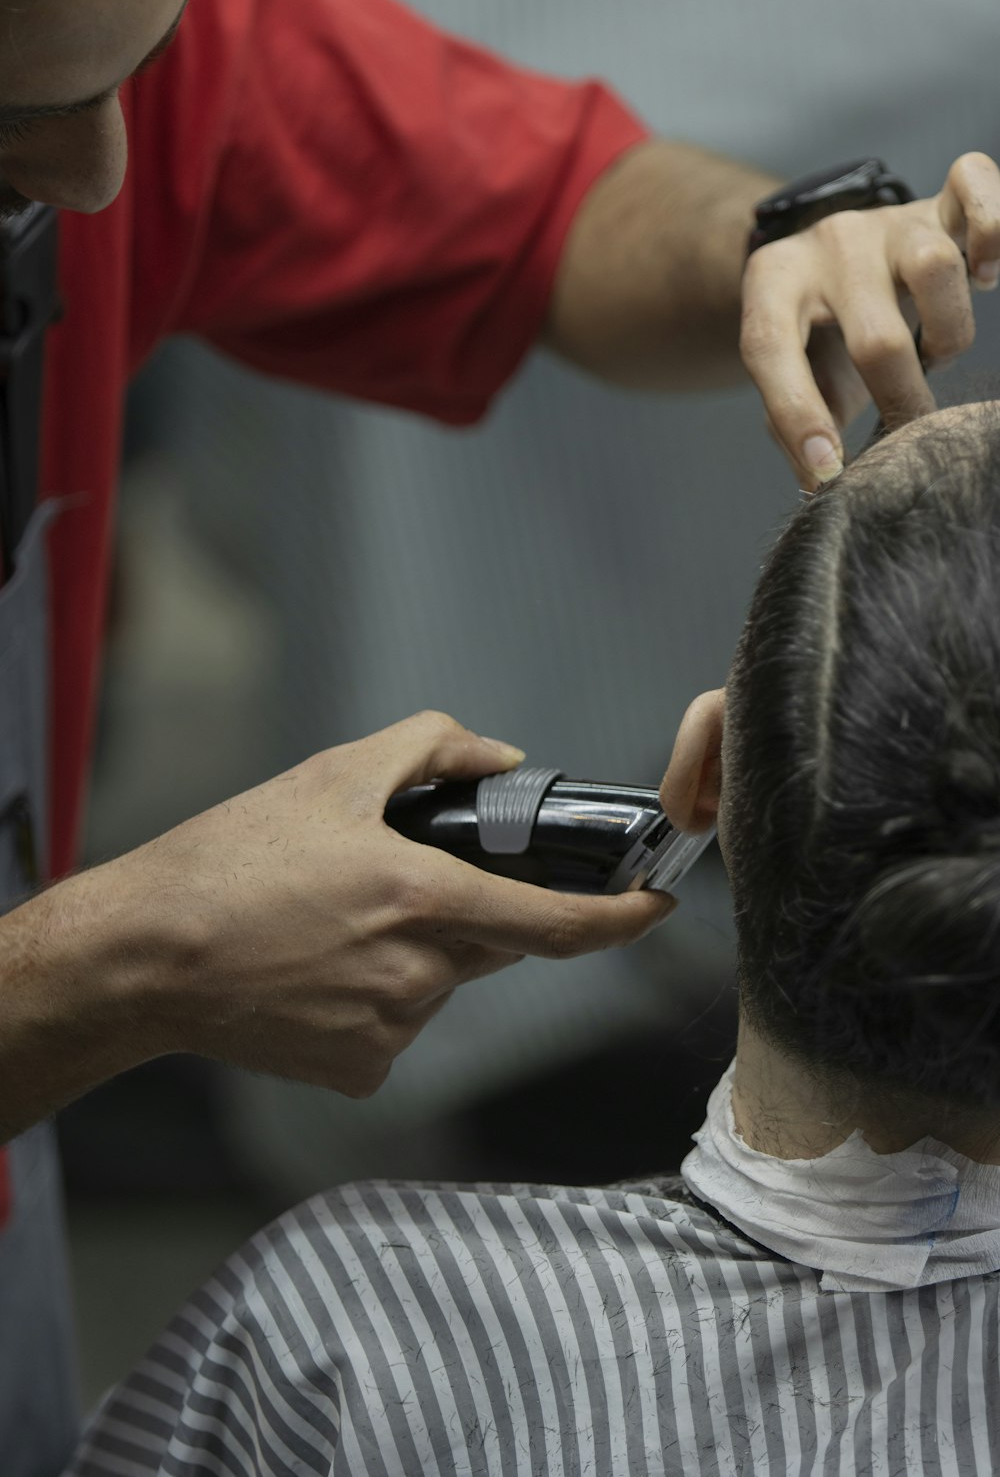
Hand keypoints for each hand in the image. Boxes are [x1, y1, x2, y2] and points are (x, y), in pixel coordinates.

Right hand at [123, 712, 671, 1096]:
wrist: (145, 956)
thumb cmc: (230, 861)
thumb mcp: (331, 776)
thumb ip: (432, 749)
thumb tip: (502, 760)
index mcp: (422, 901)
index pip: (557, 927)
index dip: (620, 920)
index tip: (654, 907)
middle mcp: (418, 976)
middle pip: (492, 944)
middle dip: (468, 911)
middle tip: (393, 882)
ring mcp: (390, 1033)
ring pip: (442, 984)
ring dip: (416, 952)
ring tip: (331, 924)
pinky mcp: (360, 1072)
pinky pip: (399, 1026)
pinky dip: (378, 996)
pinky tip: (317, 971)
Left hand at [740, 151, 999, 489]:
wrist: (831, 257)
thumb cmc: (816, 336)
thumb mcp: (791, 375)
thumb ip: (796, 425)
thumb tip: (824, 482)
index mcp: (772, 284)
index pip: (769, 348)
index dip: (797, 415)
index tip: (826, 472)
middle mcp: (828, 244)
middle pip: (875, 335)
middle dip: (901, 403)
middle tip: (909, 437)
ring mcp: (888, 221)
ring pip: (934, 270)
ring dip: (948, 335)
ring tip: (934, 356)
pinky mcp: (940, 204)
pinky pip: (976, 184)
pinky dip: (994, 229)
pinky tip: (987, 276)